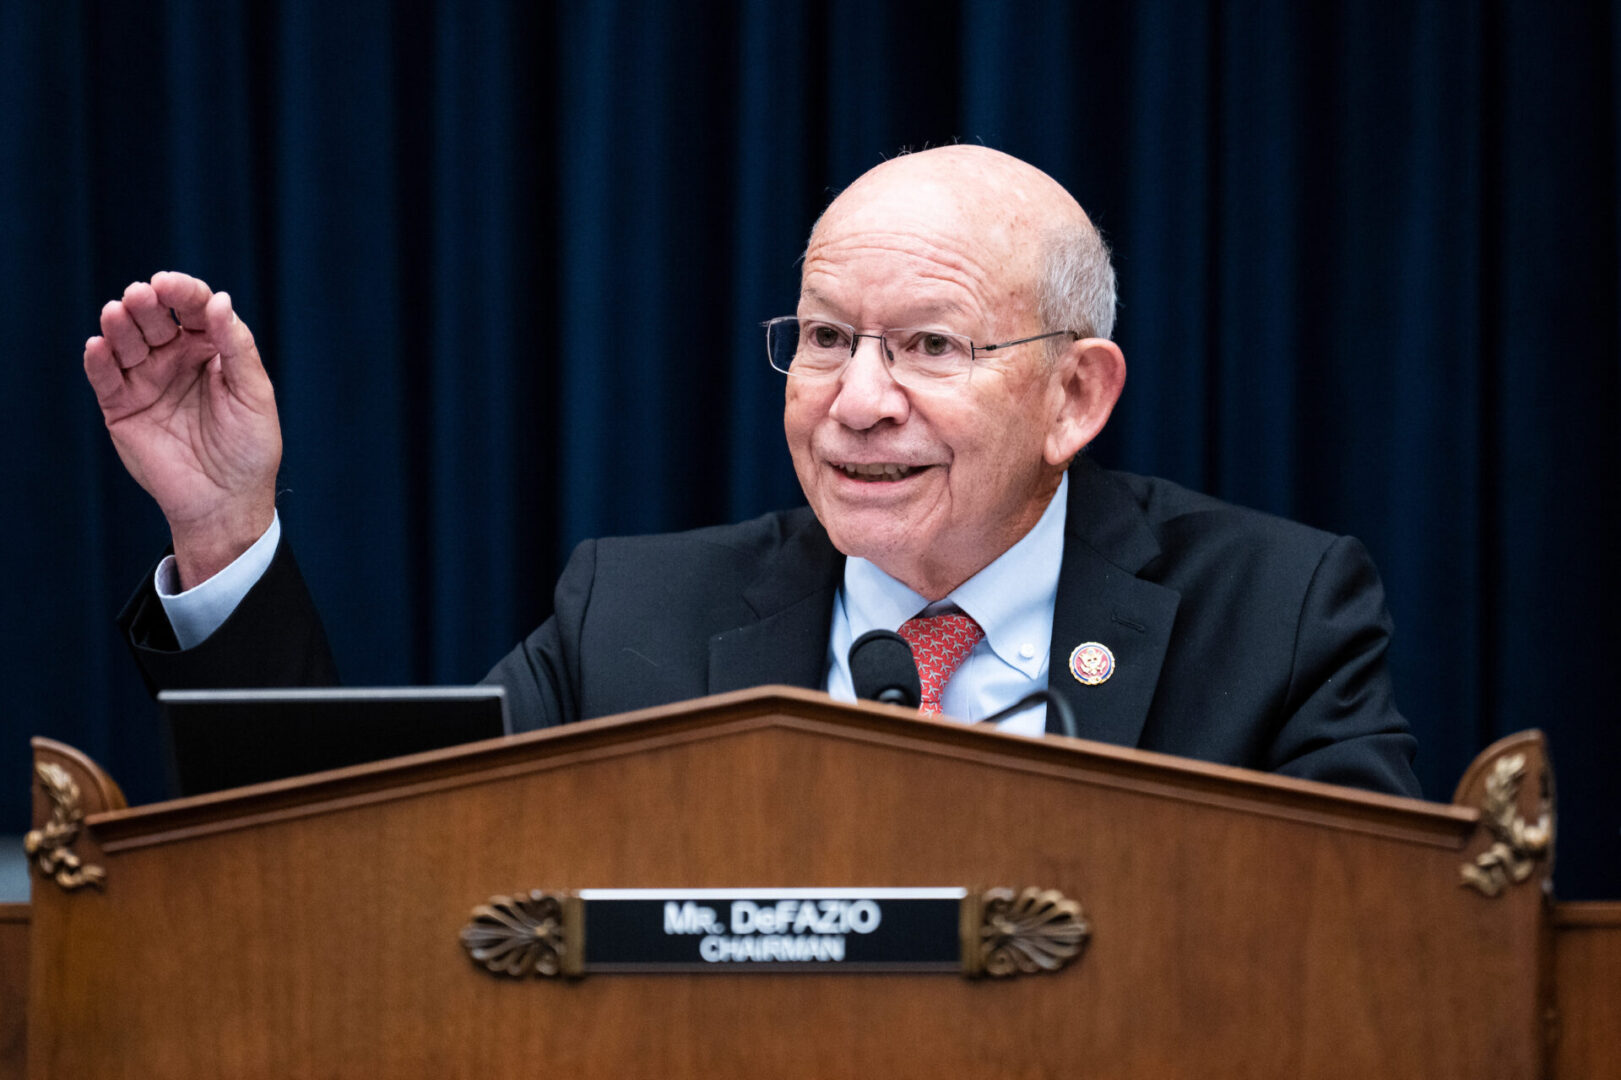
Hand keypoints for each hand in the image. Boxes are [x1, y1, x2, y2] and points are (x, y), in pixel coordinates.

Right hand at [84, 272, 281, 587]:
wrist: (225, 501)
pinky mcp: (121, 406)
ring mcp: (146, 380)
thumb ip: (236, 348)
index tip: (169, 284)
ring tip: (118, 313)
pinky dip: (98, 360)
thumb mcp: (254, 395)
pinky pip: (105, 377)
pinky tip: (98, 346)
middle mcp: (175, 358)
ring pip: (126, 342)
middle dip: (146, 304)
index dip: (182, 292)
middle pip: (155, 319)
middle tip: (141, 296)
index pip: (193, 309)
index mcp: (210, 349)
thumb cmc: (249, 448)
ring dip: (120, 325)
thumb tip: (221, 300)